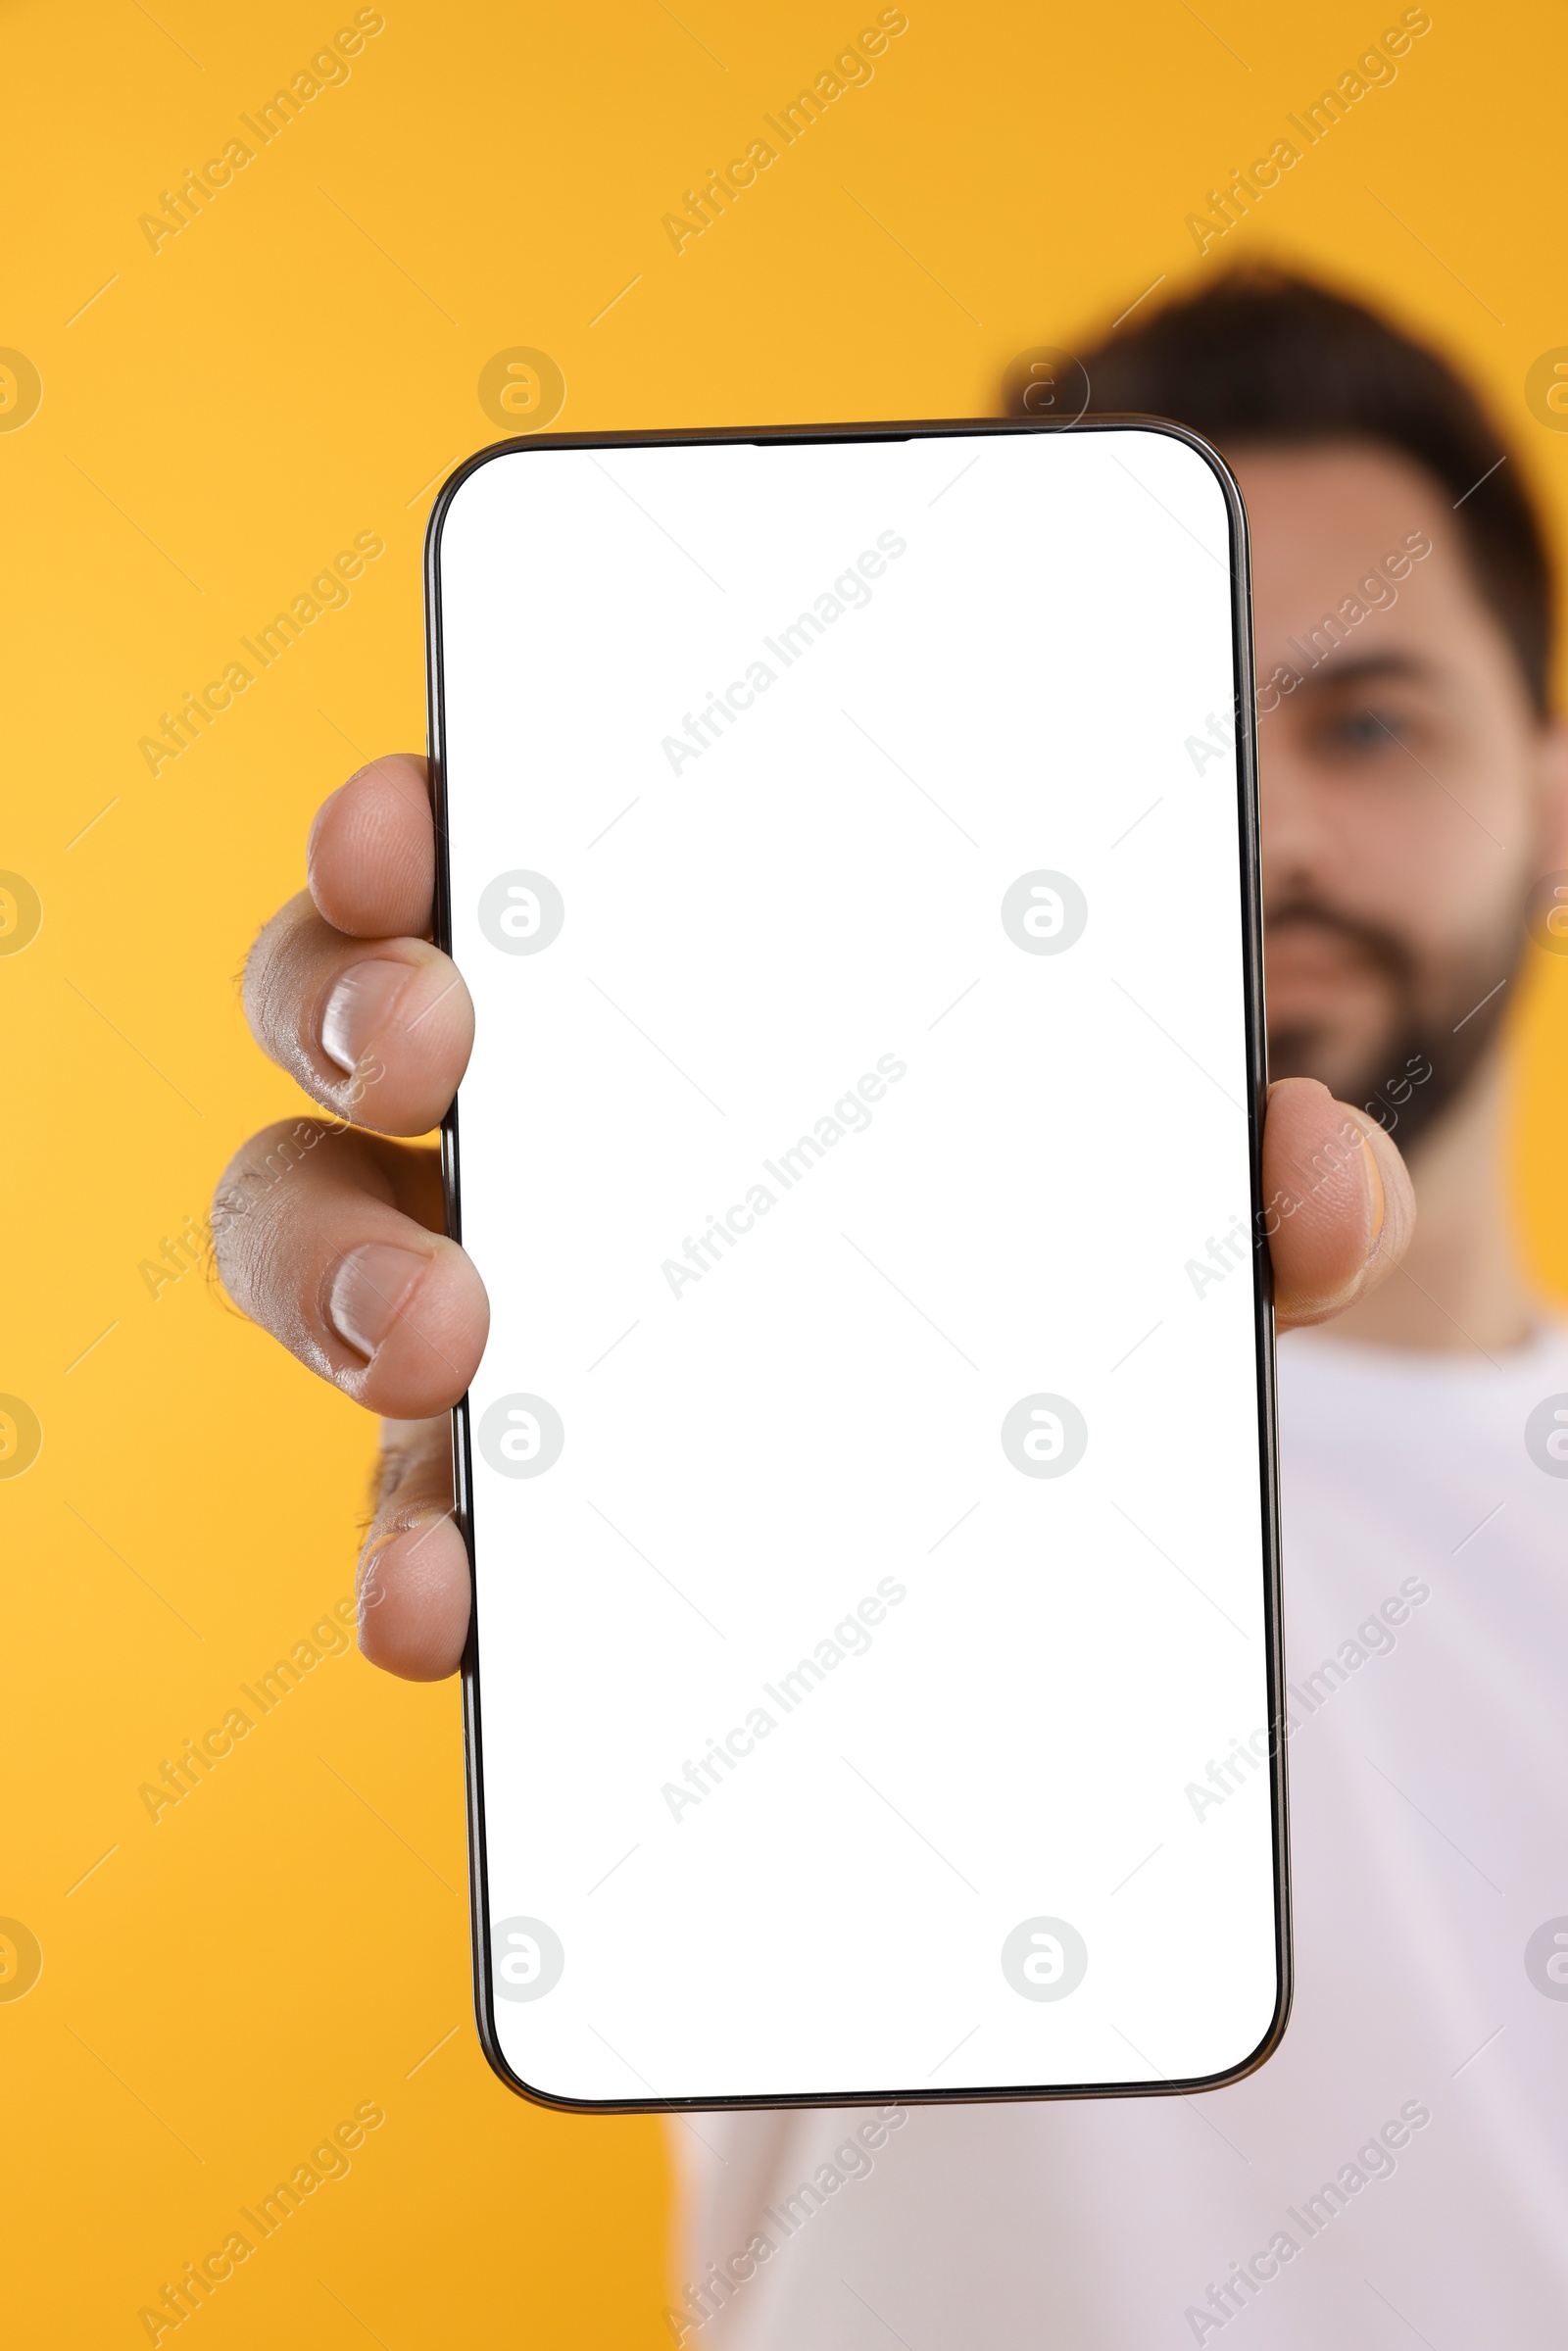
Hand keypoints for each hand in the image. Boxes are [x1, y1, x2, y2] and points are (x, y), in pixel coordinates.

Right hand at [214, 756, 1414, 1683]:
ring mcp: (487, 1301)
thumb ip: (1229, 1170)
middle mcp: (531, 1122)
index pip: (494, 859)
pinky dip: (401, 1552)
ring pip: (303, 1241)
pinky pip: (397, 1501)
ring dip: (330, 1274)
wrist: (1015, 1475)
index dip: (412, 823)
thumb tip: (1310, 1169)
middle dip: (344, 1001)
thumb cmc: (1031, 1249)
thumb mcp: (1143, 1198)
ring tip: (439, 1342)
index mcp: (656, 990)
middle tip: (438, 1040)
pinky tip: (445, 1610)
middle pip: (337, 1018)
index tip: (418, 809)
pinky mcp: (491, 1489)